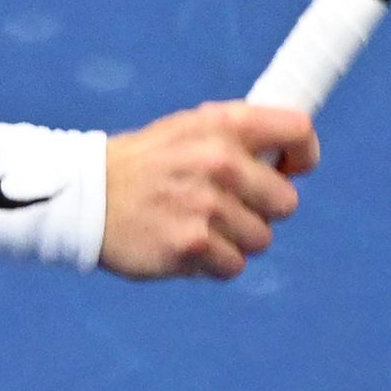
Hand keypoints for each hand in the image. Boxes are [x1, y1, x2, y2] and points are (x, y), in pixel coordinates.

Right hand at [100, 103, 317, 279]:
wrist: (87, 197)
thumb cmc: (147, 163)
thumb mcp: (190, 128)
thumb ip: (239, 134)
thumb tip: (290, 149)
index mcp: (225, 125)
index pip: (299, 132)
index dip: (303, 156)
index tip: (289, 169)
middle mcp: (220, 162)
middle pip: (286, 202)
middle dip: (261, 209)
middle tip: (224, 205)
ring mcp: (207, 205)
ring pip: (260, 239)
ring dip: (235, 239)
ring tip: (198, 225)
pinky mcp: (191, 245)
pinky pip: (234, 266)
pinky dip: (214, 263)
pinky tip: (185, 244)